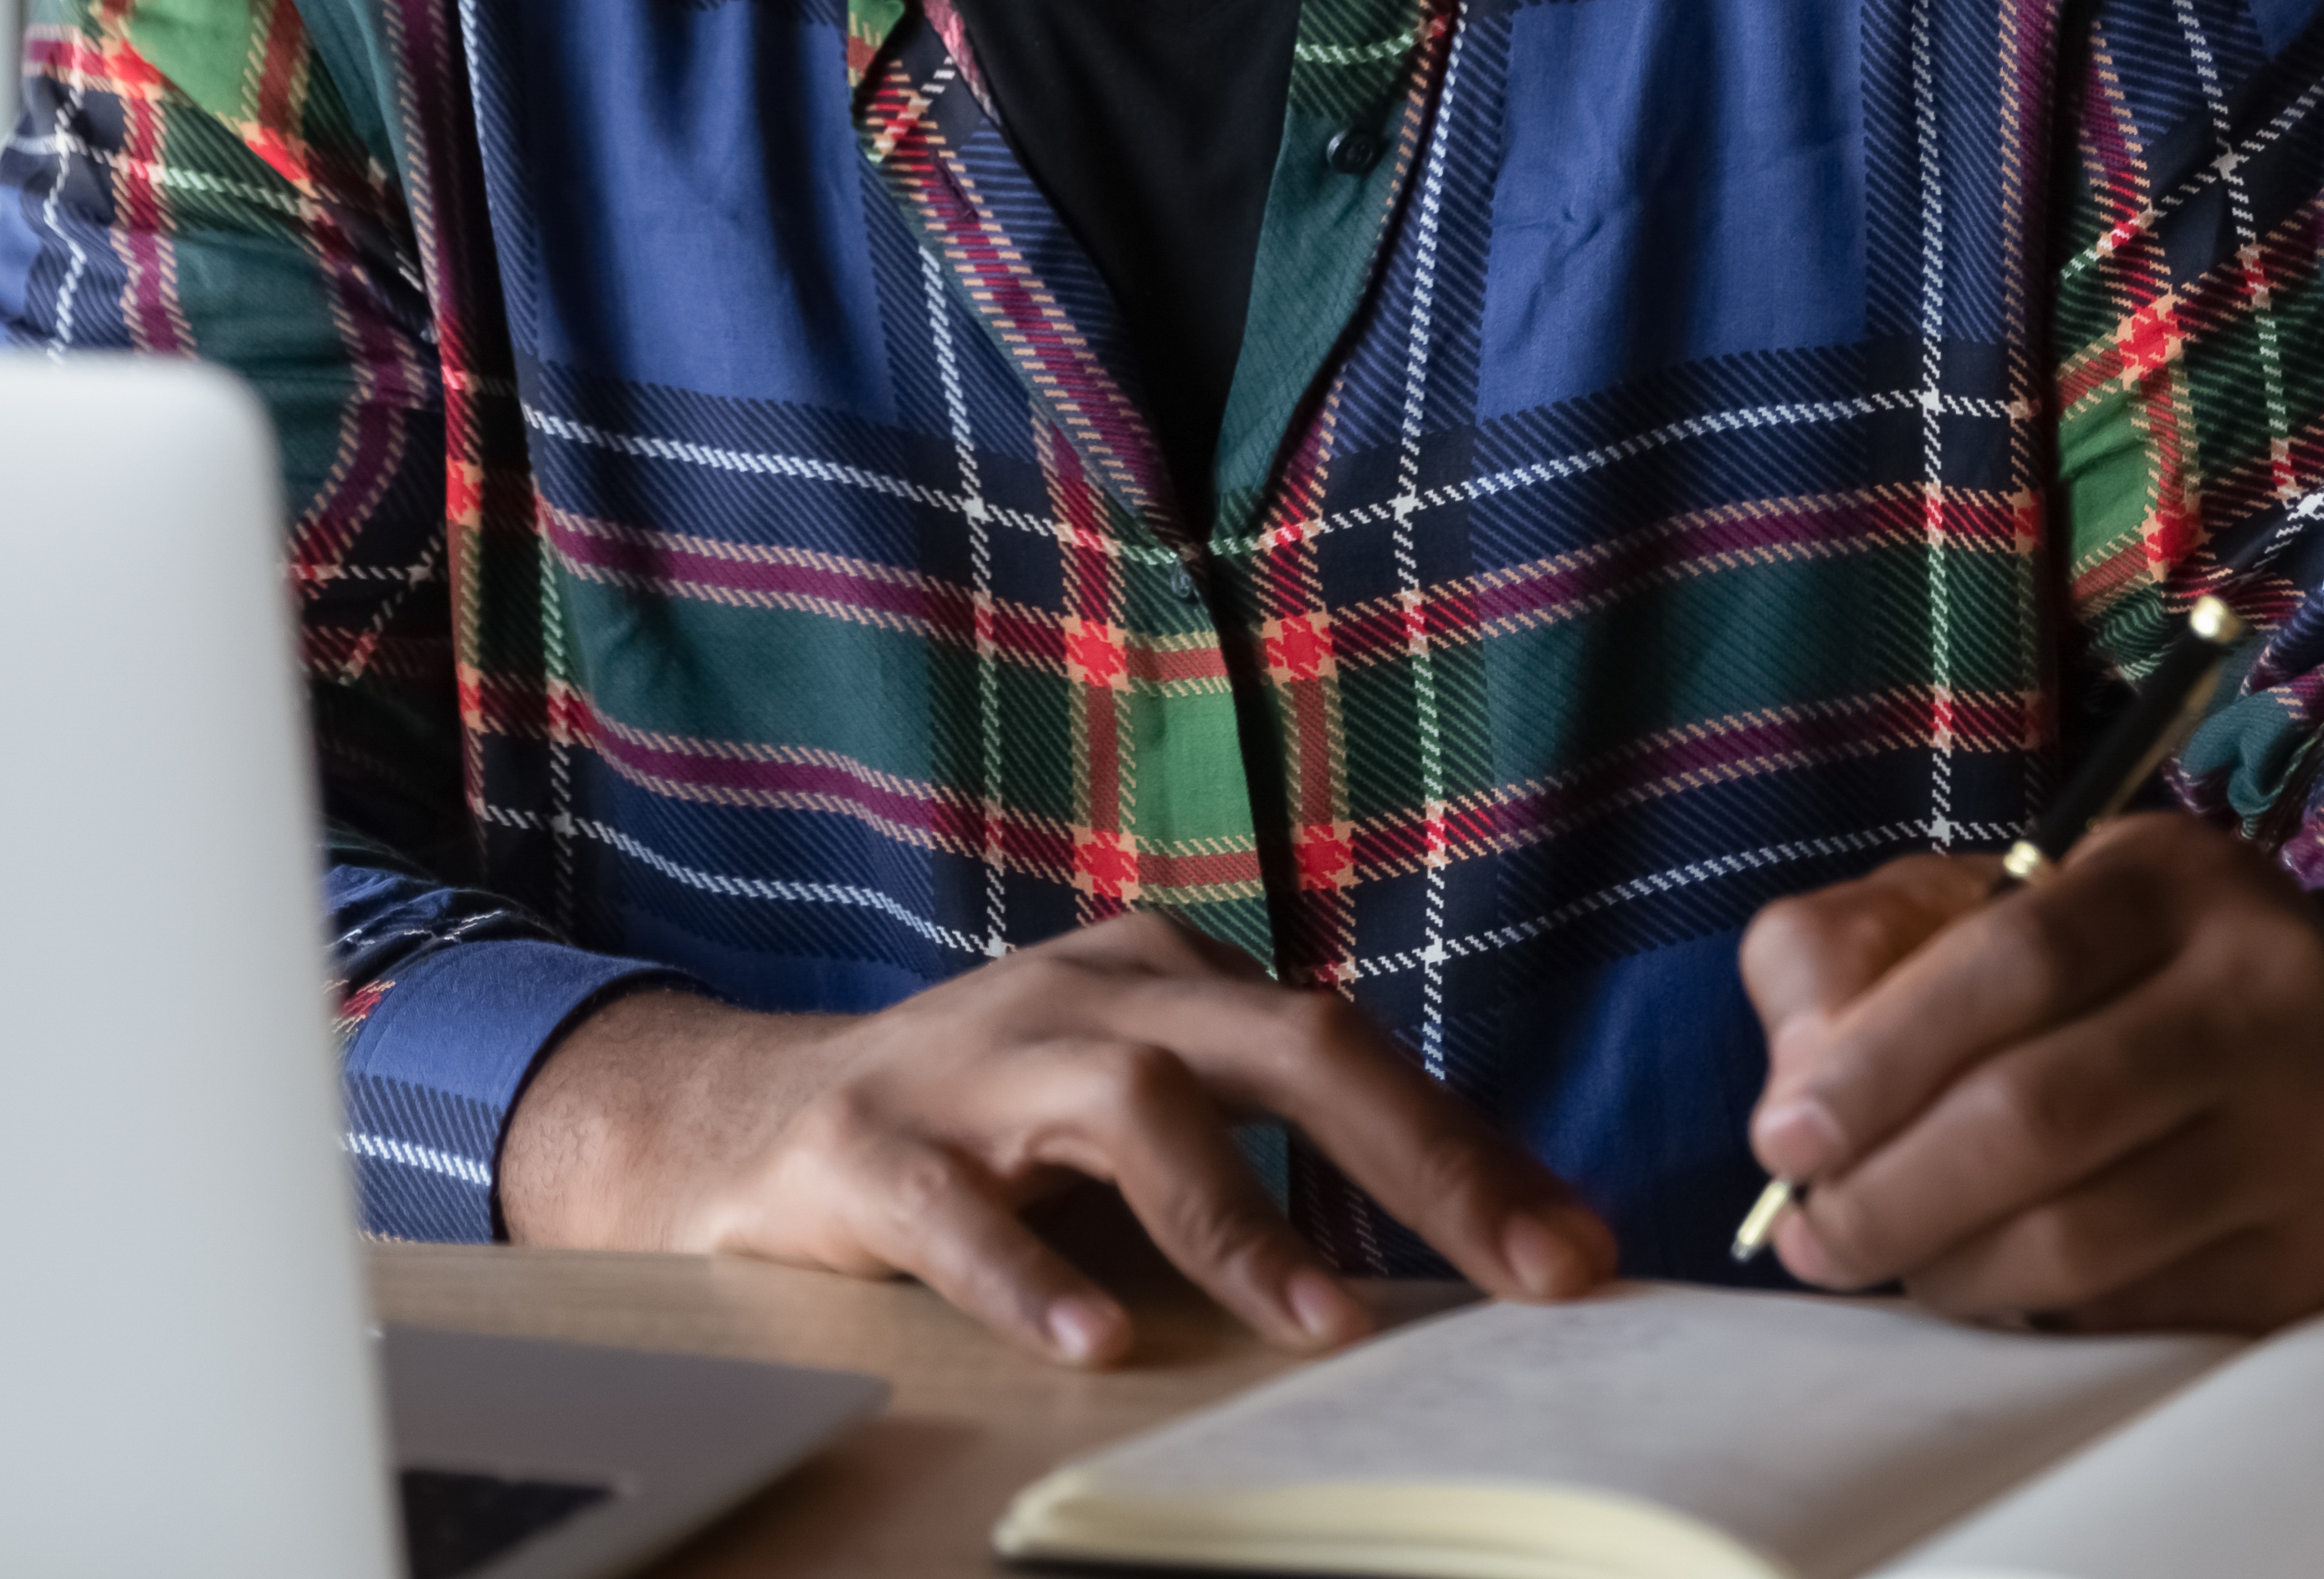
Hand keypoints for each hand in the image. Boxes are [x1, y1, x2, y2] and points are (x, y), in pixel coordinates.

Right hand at [495, 911, 1616, 1363]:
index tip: (1583, 1253)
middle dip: (1424, 1157)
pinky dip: (1028, 1275)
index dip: (1475, 1152)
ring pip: (1131, 1103)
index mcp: (1171, 978)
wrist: (739, 1120)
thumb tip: (1472, 1253)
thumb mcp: (1140, 1122)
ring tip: (1322, 1319)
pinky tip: (1093, 1346)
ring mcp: (974, 1059)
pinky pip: (958, 1209)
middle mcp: (1090, 992)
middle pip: (1287, 1043)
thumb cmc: (987, 1136)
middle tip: (1533, 1270)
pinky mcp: (866, 1144)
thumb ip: (1273, 1165)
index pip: (1356, 1051)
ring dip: (1238, 1217)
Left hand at [1736, 818, 2323, 1331]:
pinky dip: (2037, 1318)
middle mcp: (2273, 996)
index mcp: (2173, 879)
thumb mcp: (1958, 915)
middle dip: (1887, 1194)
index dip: (1879, 1062)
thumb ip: (1842, 962)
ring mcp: (2317, 1138)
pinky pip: (2136, 1320)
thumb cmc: (2078, 982)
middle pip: (2039, 1115)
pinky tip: (2004, 1285)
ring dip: (1947, 1270)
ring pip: (2081, 1240)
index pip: (2013, 962)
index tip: (1781, 1143)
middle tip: (1811, 1237)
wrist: (2290, 1062)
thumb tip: (1798, 1100)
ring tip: (1896, 1259)